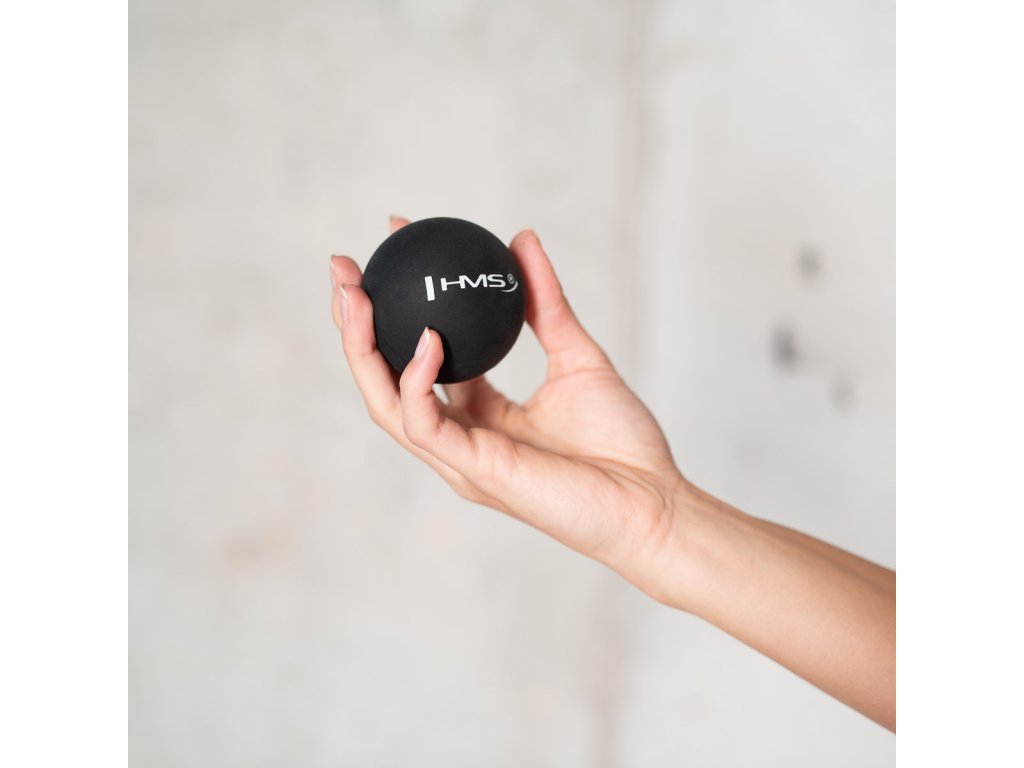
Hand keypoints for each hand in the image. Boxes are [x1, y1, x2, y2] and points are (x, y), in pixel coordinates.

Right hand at [330, 217, 685, 593]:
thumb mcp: (579, 357)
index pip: (420, 356)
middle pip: (384, 380)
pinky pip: (425, 425)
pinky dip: (417, 382)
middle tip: (341, 268)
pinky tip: (428, 338)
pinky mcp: (474, 472)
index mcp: (478, 414)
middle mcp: (458, 437)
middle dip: (354, 324)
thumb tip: (522, 238)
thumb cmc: (622, 444)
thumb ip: (546, 304)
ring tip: (353, 294)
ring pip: (385, 403)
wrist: (654, 505)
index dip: (397, 305)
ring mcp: (460, 457)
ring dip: (361, 348)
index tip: (395, 245)